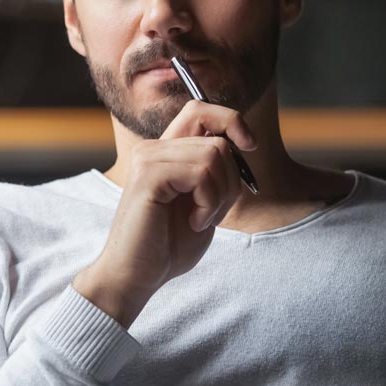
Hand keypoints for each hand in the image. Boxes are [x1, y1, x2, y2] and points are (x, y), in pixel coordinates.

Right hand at [73, 100, 257, 326]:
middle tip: (211, 211)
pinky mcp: (148, 176)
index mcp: (165, 153)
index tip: (249, 146)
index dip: (231, 120)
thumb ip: (215, 172)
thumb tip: (241, 143)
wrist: (136, 276)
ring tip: (200, 219)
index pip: (200, 109)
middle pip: (218, 139)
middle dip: (231, 180)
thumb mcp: (203, 202)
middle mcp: (153, 149)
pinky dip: (209, 203)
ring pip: (214, 156)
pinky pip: (202, 173)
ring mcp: (148, 159)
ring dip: (219, 196)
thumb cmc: (168, 245)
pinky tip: (194, 222)